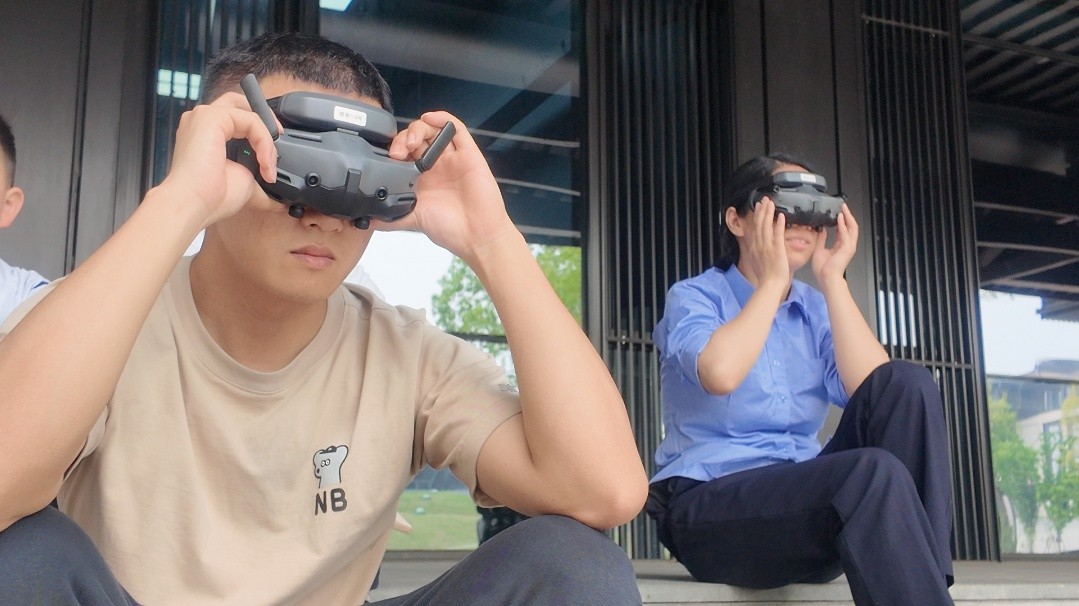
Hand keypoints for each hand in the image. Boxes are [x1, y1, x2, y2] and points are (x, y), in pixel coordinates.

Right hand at [157, 92, 278, 227]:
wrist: (195, 204)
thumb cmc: (212, 197)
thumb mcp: (244, 181)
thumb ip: (259, 175)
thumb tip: (280, 199)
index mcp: (207, 134)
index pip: (238, 118)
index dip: (260, 131)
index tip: (271, 157)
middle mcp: (202, 121)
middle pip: (240, 103)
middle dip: (265, 120)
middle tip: (278, 141)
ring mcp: (204, 116)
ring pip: (249, 112)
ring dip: (267, 138)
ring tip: (268, 165)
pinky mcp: (210, 117)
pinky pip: (251, 119)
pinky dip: (264, 140)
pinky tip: (263, 163)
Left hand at [379, 112, 515, 260]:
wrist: (476, 236)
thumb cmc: (450, 229)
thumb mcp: (412, 222)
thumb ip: (389, 218)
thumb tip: (366, 220)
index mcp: (421, 179)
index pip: (403, 154)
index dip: (392, 150)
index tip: (387, 159)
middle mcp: (436, 167)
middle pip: (415, 139)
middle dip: (401, 139)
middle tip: (397, 153)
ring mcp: (452, 158)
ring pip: (432, 130)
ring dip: (417, 129)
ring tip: (410, 142)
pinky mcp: (468, 154)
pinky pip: (456, 128)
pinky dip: (441, 118)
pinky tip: (429, 119)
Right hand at [742, 197, 789, 286]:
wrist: (770, 284)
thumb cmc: (765, 277)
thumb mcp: (756, 262)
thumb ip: (757, 252)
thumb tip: (756, 247)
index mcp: (755, 247)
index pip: (755, 228)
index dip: (757, 216)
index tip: (758, 207)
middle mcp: (759, 245)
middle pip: (759, 224)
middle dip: (762, 210)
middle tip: (764, 199)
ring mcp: (767, 247)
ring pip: (766, 226)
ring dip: (768, 213)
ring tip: (771, 203)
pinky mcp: (777, 249)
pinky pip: (777, 234)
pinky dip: (778, 225)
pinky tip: (781, 216)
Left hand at [812, 203, 857, 283]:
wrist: (826, 278)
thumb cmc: (823, 269)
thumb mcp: (819, 250)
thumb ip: (821, 239)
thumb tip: (821, 229)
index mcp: (840, 246)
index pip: (843, 230)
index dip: (841, 220)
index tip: (837, 212)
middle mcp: (846, 245)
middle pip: (850, 227)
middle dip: (847, 216)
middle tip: (843, 207)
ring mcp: (848, 246)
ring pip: (852, 228)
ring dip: (848, 217)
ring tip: (843, 208)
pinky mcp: (847, 247)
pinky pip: (847, 233)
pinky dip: (843, 224)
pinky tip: (840, 217)